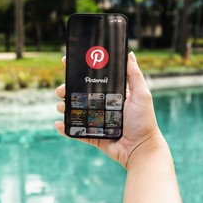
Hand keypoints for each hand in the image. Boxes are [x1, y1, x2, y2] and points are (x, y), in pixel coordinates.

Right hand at [55, 52, 162, 168]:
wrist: (141, 149)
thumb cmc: (144, 121)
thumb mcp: (141, 95)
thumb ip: (135, 75)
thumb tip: (129, 54)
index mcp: (112, 95)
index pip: (94, 80)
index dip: (80, 71)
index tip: (67, 62)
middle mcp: (103, 106)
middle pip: (80, 95)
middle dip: (67, 90)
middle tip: (61, 89)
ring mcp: (97, 122)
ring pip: (76, 112)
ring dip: (64, 107)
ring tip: (61, 106)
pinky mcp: (93, 136)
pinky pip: (77, 132)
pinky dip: (66, 128)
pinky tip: (58, 124)